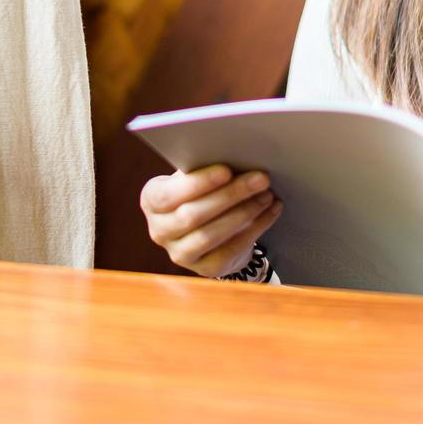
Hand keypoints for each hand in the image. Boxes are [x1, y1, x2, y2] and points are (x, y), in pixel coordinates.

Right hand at [140, 164, 283, 277]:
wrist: (210, 227)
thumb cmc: (203, 191)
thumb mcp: (197, 177)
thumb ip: (204, 167)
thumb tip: (235, 155)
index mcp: (152, 200)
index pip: (168, 195)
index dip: (198, 183)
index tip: (227, 170)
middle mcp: (159, 230)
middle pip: (193, 215)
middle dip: (230, 195)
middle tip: (261, 179)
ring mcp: (179, 253)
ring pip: (211, 235)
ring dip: (244, 213)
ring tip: (267, 195)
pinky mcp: (204, 268)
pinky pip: (229, 251)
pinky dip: (254, 230)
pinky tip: (271, 211)